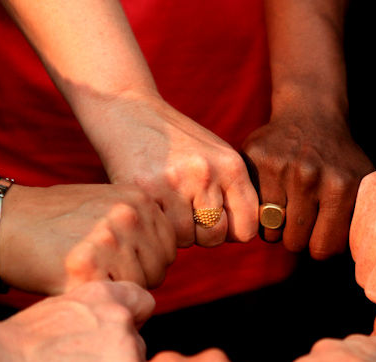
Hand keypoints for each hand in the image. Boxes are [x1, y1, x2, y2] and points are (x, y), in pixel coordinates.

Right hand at [0, 183, 176, 294]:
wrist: (1, 222)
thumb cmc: (57, 220)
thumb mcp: (109, 204)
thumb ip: (144, 224)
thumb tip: (173, 252)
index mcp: (140, 199)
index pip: (170, 248)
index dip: (146, 260)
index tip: (117, 257)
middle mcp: (129, 217)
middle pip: (159, 270)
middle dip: (136, 277)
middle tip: (99, 268)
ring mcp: (109, 242)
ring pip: (139, 289)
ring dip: (117, 290)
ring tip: (85, 272)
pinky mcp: (86, 269)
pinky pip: (112, 300)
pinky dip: (97, 300)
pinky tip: (74, 281)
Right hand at [0, 281, 154, 361]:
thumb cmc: (17, 345)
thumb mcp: (60, 311)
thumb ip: (91, 317)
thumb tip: (103, 333)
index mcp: (105, 294)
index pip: (143, 303)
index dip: (132, 321)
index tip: (112, 337)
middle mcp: (122, 316)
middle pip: (138, 344)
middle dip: (119, 359)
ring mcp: (129, 345)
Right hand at [90, 93, 258, 247]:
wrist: (128, 109)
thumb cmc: (176, 142)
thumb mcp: (215, 156)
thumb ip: (233, 191)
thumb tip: (243, 234)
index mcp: (232, 166)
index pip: (247, 226)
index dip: (231, 231)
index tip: (216, 221)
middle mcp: (208, 174)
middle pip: (216, 237)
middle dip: (202, 233)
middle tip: (187, 213)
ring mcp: (177, 182)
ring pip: (187, 238)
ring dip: (177, 231)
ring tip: (168, 206)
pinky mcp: (146, 189)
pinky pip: (162, 230)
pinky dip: (158, 224)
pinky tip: (153, 204)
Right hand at [242, 108, 372, 257]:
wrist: (311, 114)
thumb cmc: (338, 159)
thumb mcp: (361, 184)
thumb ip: (358, 221)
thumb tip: (355, 259)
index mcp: (342, 186)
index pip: (324, 249)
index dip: (322, 245)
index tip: (322, 232)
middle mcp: (311, 176)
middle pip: (295, 243)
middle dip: (299, 237)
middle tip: (303, 218)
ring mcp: (282, 166)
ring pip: (271, 231)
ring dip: (278, 227)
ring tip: (288, 206)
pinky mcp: (256, 158)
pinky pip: (253, 210)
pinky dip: (261, 210)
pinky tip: (272, 193)